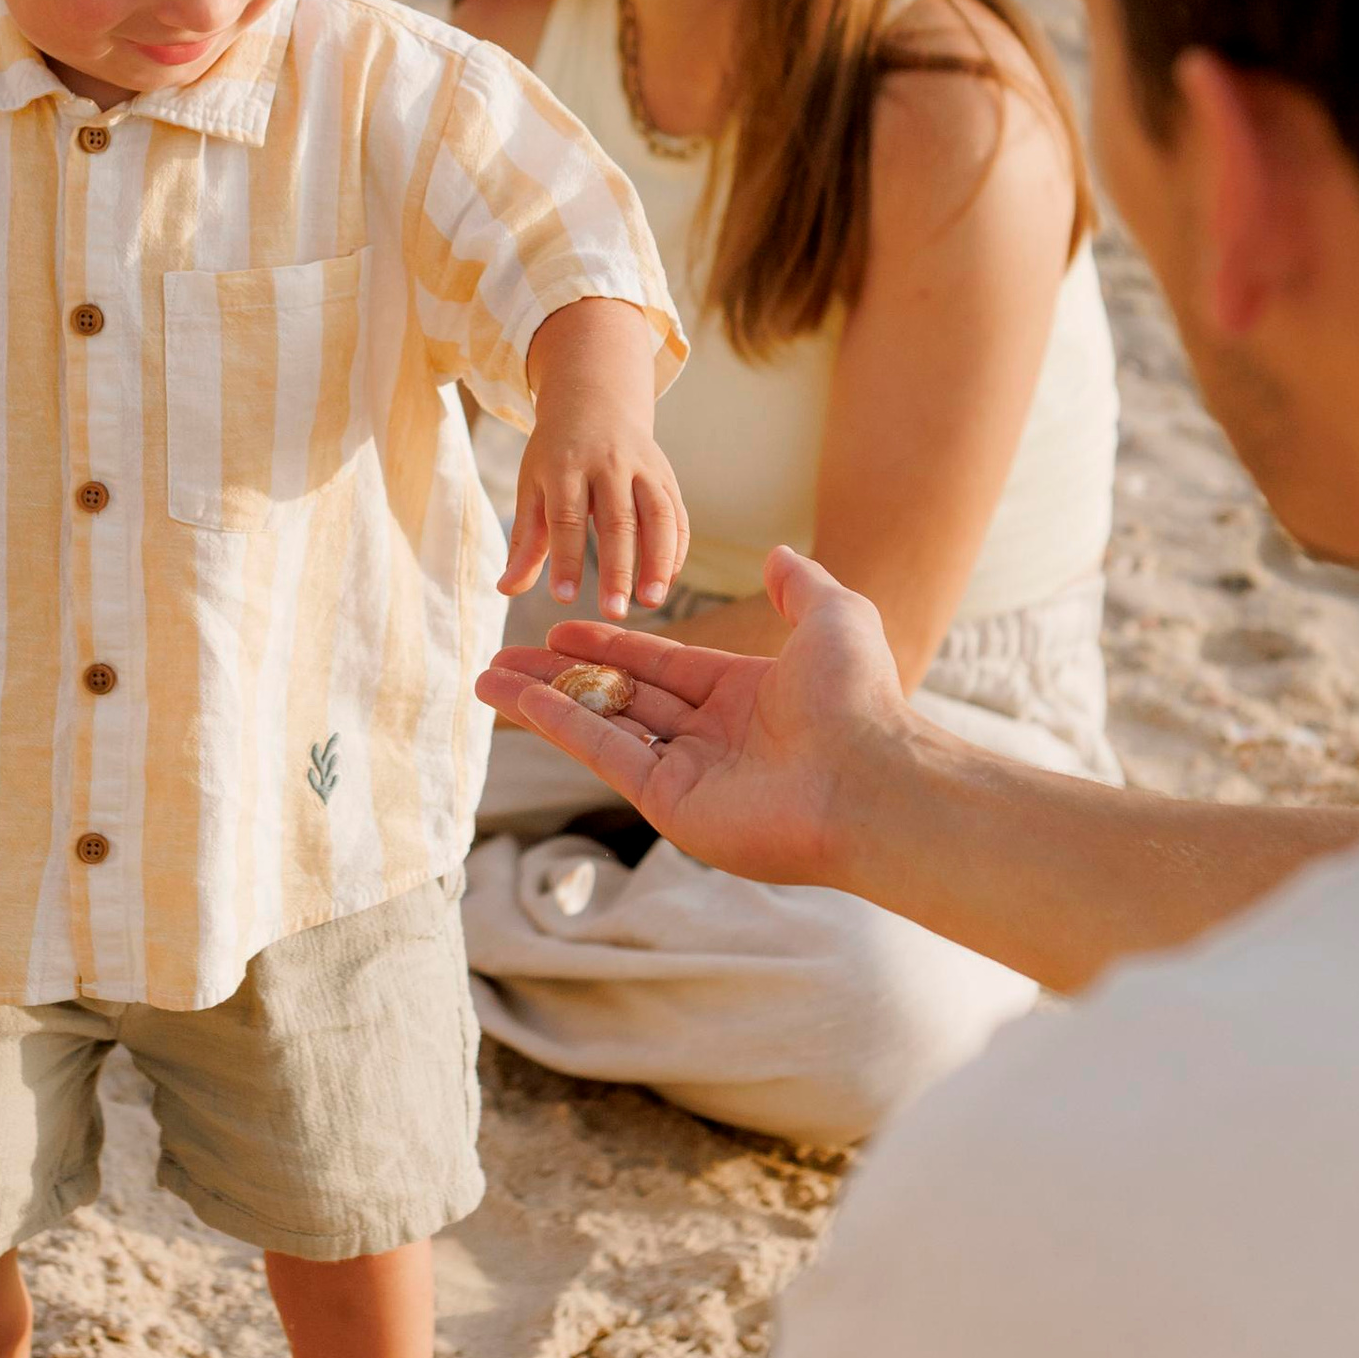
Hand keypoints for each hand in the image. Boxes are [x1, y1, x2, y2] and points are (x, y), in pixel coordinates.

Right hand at [478, 545, 923, 886]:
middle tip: (504, 657)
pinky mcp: (668, 802)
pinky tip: (518, 698)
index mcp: (745, 695)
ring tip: (487, 679)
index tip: (562, 629)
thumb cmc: (860, 699)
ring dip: (542, 701)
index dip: (610, 644)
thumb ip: (801, 585)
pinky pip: (603, 752)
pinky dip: (557, 724)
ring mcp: (687, 772)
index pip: (662, 665)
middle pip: (621, 696)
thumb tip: (778, 554)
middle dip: (560, 675)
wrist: (871, 779)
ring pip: (601, 725)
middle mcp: (712, 736)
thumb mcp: (835, 617)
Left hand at [503, 299, 687, 619]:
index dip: (565, 559)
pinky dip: (676, 549)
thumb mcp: (533, 487)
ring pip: (657, 514)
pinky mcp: (666, 475)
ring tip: (651, 601)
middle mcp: (608, 463)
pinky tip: (666, 580)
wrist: (595, 400)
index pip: (566, 517)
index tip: (563, 599)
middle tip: (614, 612)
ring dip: (658, 560)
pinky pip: (677, 513)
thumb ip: (526, 542)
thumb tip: (505, 590)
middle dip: (617, 568)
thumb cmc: (555, 454)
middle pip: (617, 519)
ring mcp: (643, 467)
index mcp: (565, 465)